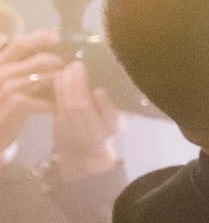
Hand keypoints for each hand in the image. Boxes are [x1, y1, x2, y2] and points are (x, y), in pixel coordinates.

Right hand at [0, 29, 62, 153]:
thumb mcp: (1, 81)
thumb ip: (14, 67)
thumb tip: (36, 53)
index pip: (19, 43)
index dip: (40, 37)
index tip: (56, 36)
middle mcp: (1, 71)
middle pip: (36, 57)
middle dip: (58, 57)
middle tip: (69, 63)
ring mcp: (8, 87)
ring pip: (45, 76)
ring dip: (62, 81)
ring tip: (71, 85)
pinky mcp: (17, 103)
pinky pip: (46, 100)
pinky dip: (57, 103)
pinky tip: (62, 107)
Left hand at [51, 59, 121, 181]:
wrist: (83, 157)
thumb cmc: (104, 135)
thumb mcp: (119, 126)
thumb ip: (125, 111)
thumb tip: (138, 97)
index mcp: (110, 130)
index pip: (108, 118)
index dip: (103, 104)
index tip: (100, 90)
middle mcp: (91, 132)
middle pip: (84, 108)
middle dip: (79, 85)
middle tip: (78, 65)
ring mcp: (72, 130)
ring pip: (68, 105)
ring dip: (66, 84)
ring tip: (68, 67)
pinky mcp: (57, 127)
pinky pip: (57, 106)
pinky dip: (57, 90)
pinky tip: (58, 76)